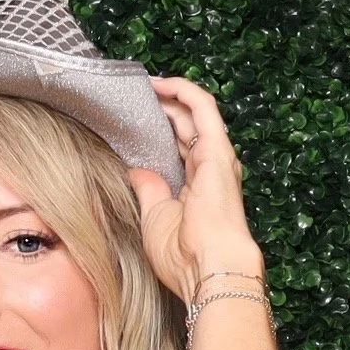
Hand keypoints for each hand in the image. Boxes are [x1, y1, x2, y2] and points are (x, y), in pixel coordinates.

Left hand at [130, 76, 261, 303]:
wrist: (207, 266)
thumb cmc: (182, 253)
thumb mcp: (154, 217)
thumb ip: (148, 188)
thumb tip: (136, 170)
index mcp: (193, 185)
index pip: (176, 148)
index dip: (157, 131)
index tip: (133, 121)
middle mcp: (208, 168)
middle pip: (184, 128)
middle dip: (161, 109)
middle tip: (134, 96)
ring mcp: (215, 157)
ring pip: (195, 113)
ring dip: (171, 96)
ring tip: (146, 84)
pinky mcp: (217, 150)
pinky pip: (203, 109)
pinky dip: (185, 92)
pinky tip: (163, 83)